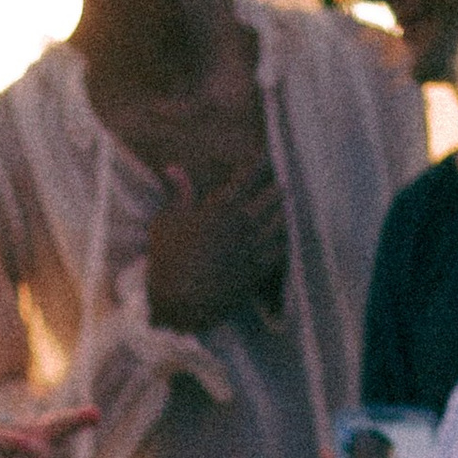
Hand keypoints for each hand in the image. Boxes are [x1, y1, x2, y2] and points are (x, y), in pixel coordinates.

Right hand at [144, 154, 287, 333]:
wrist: (179, 303)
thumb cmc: (166, 261)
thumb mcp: (165, 222)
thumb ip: (177, 194)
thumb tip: (173, 167)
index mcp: (219, 208)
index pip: (246, 177)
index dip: (259, 163)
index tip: (266, 154)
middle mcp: (241, 224)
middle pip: (271, 197)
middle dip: (278, 184)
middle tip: (287, 174)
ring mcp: (252, 248)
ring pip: (280, 222)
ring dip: (286, 209)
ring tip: (291, 201)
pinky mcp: (258, 271)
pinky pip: (281, 250)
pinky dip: (288, 239)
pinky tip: (291, 233)